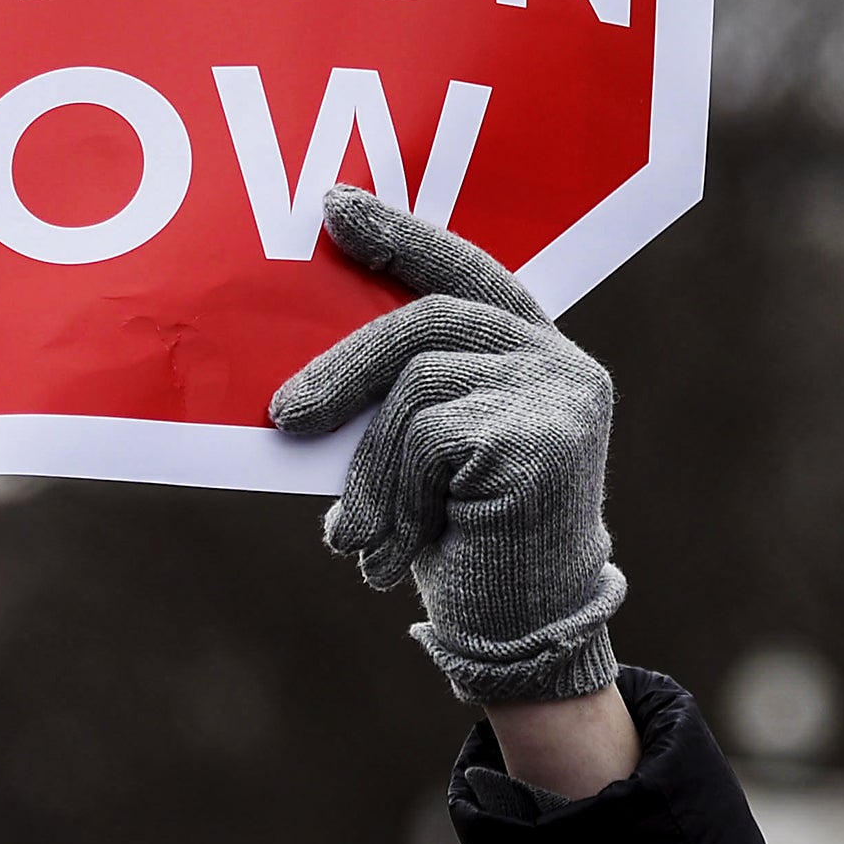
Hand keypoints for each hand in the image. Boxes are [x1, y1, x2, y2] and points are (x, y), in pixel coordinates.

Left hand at [271, 186, 625, 704]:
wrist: (518, 638)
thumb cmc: (460, 538)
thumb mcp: (426, 449)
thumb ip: (402, 387)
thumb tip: (309, 352)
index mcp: (532, 348)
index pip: (461, 269)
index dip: (399, 234)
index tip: (333, 205)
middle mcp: (559, 361)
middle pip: (426, 321)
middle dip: (342, 367)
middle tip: (283, 416)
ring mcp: (559, 397)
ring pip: (416, 388)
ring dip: (368, 471)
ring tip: (354, 536)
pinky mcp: (543, 440)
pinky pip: (426, 439)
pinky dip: (391, 499)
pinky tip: (391, 554)